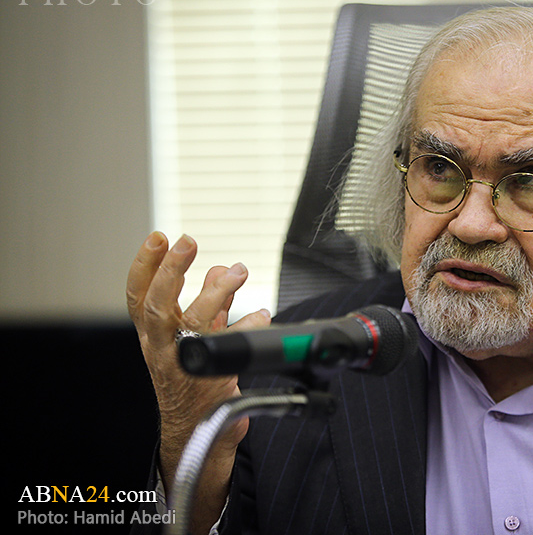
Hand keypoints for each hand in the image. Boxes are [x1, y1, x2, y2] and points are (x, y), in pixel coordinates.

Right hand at [126, 232, 270, 492]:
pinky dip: (247, 327)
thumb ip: (211, 301)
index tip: (158, 237)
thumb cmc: (194, 377)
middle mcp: (160, 348)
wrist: (198, 428)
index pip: (137, 296)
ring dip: (217, 293)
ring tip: (237, 272)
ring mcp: (182, 364)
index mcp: (152, 334)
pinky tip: (262, 314)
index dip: (144, 266)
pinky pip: (229, 348)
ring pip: (192, 323)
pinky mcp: (208, 380)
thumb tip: (220, 269)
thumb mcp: (196, 334)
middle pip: (156, 305)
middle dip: (172, 271)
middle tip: (187, 242)